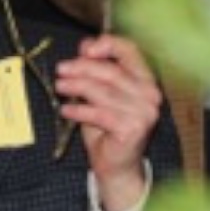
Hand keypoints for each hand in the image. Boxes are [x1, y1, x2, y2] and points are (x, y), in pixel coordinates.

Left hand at [53, 33, 160, 210]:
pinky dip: (79, 111)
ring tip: (59, 87)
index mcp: (146, 79)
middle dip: (82, 68)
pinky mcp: (133, 128)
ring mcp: (144, 112)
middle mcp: (150, 94)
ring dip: (77, 87)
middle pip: (112, 71)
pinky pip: (99, 114)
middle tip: (60, 70)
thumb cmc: (107, 128)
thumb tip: (84, 46)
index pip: (130, 50)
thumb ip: (95, 70)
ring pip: (103, 92)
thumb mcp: (99, 94)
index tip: (84, 50)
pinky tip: (66, 110)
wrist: (116, 166)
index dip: (107, 44)